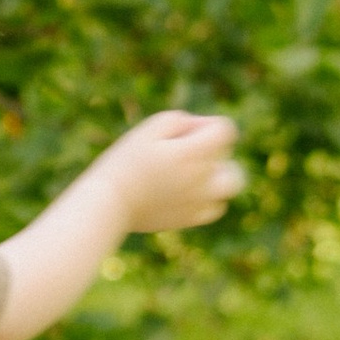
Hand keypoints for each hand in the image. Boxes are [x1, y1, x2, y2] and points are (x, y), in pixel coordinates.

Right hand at [101, 109, 244, 234]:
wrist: (108, 203)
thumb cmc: (124, 162)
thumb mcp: (148, 129)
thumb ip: (180, 120)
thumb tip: (199, 129)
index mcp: (193, 152)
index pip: (225, 129)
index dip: (206, 124)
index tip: (181, 132)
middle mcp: (203, 178)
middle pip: (230, 158)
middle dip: (215, 150)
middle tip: (186, 153)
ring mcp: (200, 201)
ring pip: (231, 185)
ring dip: (219, 175)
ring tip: (195, 173)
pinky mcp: (191, 218)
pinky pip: (217, 207)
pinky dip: (210, 197)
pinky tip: (189, 192)